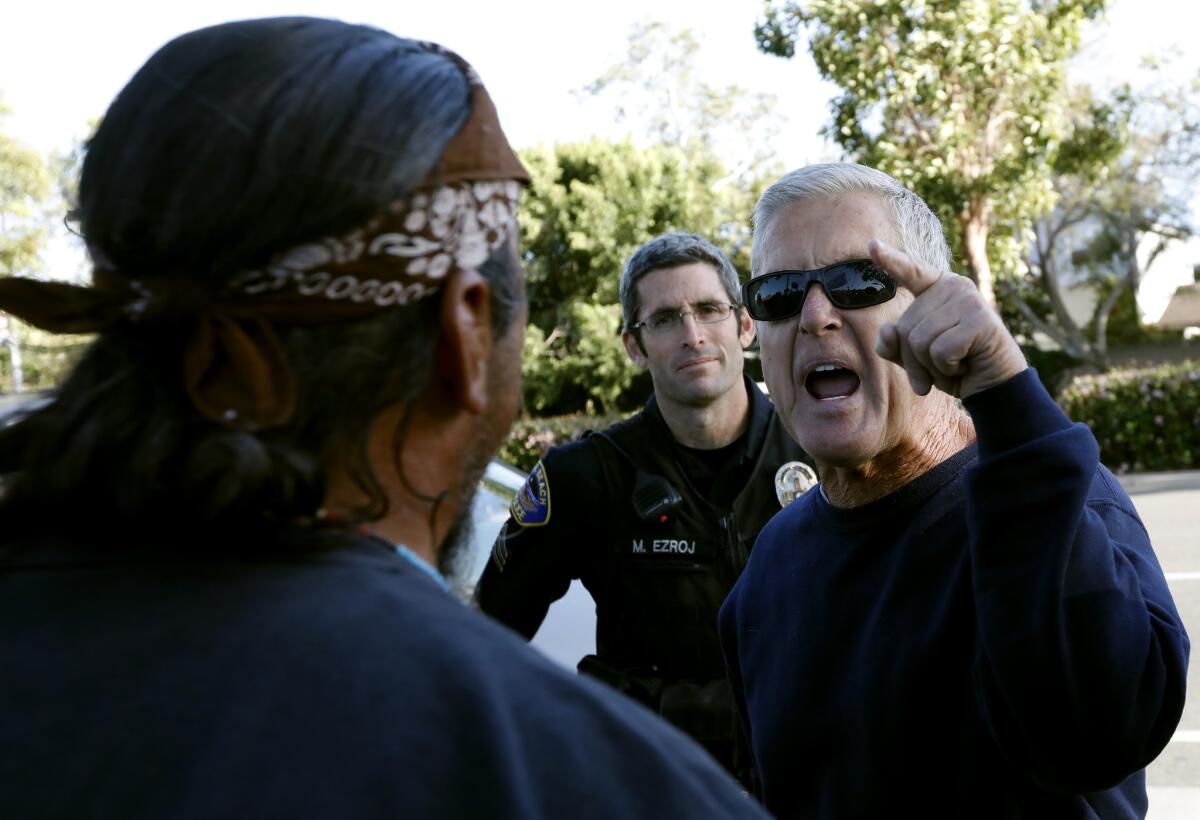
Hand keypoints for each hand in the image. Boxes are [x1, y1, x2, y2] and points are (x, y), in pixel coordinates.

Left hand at [870, 239, 1026, 399]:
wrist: (994, 386)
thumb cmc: (954, 367)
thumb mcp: (914, 358)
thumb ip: (893, 345)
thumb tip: (888, 329)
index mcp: (938, 288)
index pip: (910, 272)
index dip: (890, 260)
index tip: (871, 245)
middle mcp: (955, 286)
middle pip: (904, 327)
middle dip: (914, 360)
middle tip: (940, 367)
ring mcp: (969, 300)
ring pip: (919, 341)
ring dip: (931, 366)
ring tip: (955, 364)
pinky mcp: (980, 320)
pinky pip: (940, 351)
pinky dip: (948, 368)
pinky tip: (966, 365)